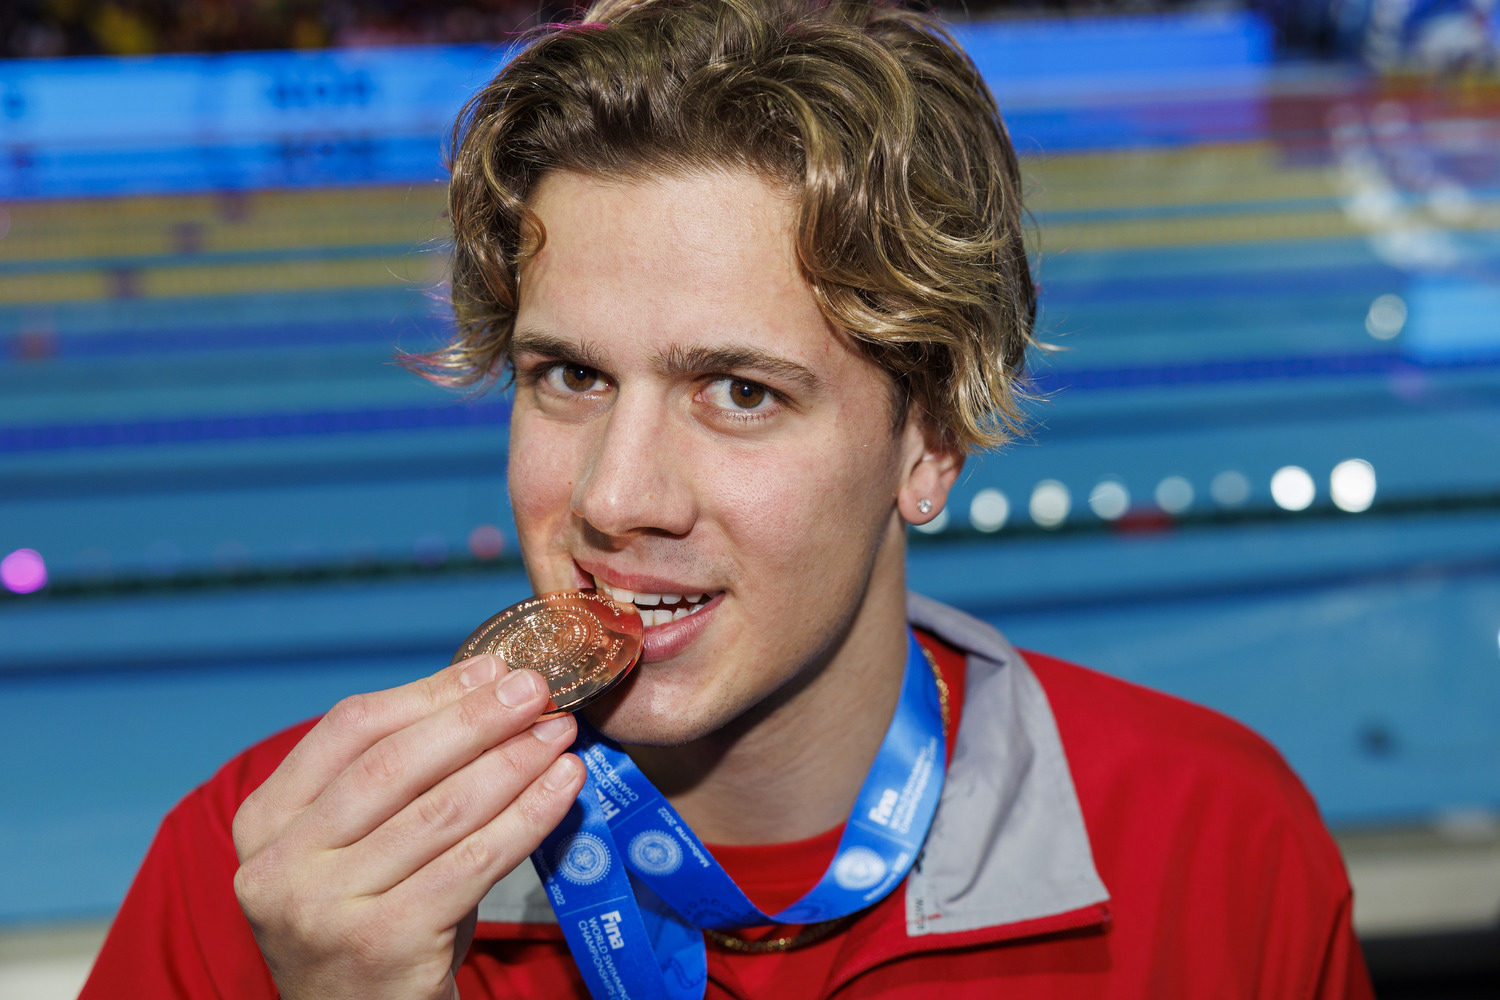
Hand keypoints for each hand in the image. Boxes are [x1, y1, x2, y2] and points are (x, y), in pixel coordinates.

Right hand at [232, 656, 584, 999]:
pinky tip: (563, 788)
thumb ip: (399, 776)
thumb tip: (488, 687)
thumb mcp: (359, 846)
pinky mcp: (382, 944)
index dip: (428, 692)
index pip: (349, 729)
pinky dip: (527, 816)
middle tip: (537, 690)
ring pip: (440, 810)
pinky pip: (473, 862)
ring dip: (513, 762)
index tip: (492, 669)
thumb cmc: (373, 924)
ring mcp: (322, 909)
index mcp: (263, 822)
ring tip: (559, 734)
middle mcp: (277, 865)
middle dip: (476, 719)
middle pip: (395, 764)